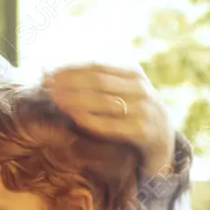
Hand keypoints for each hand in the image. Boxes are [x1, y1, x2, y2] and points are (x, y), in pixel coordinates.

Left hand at [42, 63, 174, 177]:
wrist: (164, 142)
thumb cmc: (133, 115)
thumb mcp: (123, 92)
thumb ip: (100, 83)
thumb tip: (56, 73)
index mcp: (133, 74)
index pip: (97, 67)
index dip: (70, 69)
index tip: (47, 73)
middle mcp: (141, 89)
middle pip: (98, 82)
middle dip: (69, 83)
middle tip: (46, 87)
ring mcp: (145, 110)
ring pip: (104, 101)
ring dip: (76, 100)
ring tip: (55, 100)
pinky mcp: (144, 131)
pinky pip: (113, 125)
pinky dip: (91, 120)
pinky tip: (74, 118)